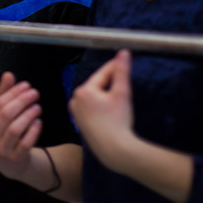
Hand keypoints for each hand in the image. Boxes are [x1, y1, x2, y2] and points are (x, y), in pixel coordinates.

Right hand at [0, 72, 43, 180]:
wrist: (13, 165)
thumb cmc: (6, 135)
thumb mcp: (2, 117)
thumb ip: (4, 95)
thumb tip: (8, 74)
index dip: (13, 93)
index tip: (26, 85)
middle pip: (6, 115)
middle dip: (22, 101)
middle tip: (35, 93)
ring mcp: (2, 151)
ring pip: (15, 128)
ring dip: (28, 115)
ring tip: (38, 107)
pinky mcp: (16, 160)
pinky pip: (25, 143)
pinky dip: (33, 131)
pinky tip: (39, 122)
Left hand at [69, 49, 135, 172]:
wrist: (114, 150)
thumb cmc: (118, 122)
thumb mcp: (122, 93)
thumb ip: (122, 71)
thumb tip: (124, 52)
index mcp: (84, 90)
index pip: (103, 73)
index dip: (117, 68)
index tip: (126, 61)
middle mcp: (75, 99)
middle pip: (98, 85)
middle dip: (112, 84)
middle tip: (126, 86)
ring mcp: (76, 112)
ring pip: (95, 96)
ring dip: (107, 95)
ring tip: (120, 103)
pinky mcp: (80, 122)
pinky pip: (92, 108)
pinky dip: (102, 106)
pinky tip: (112, 113)